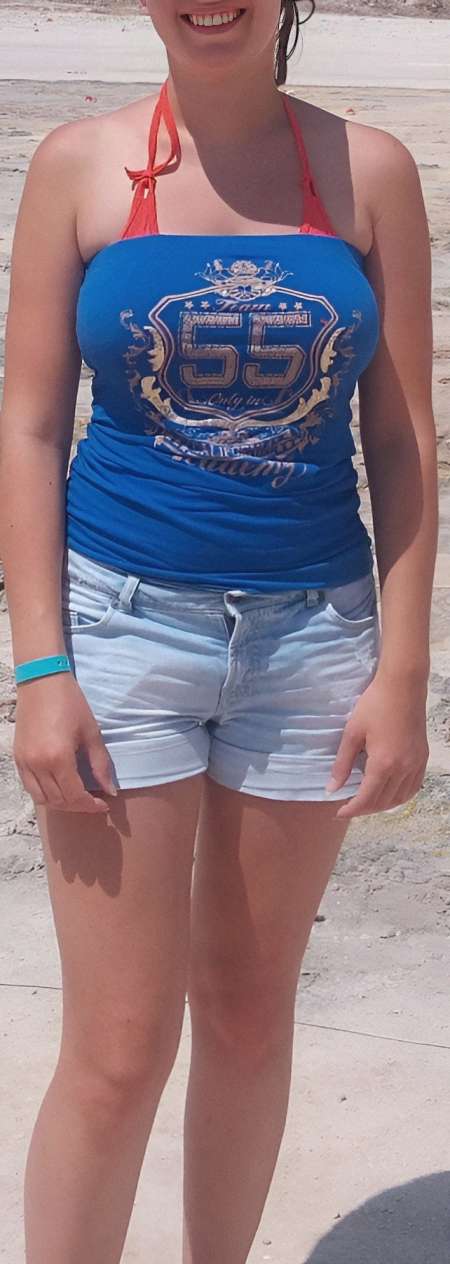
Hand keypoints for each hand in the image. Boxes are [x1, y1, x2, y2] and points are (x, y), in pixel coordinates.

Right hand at [13, 672, 117, 812]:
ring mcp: (25, 762)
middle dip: (78, 806)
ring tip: (77, 798)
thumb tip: (110, 791)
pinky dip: (45, 794)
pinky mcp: (18, 758)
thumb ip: (100, 765)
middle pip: (58, 801)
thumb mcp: (91, 733)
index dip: (90, 805)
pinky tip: (59, 788)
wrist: (42, 681)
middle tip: (93, 802)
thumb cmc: (70, 702)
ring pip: (42, 799)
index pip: (75, 795)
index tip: (103, 804)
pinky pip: (30, 787)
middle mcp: (38, 765)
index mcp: (58, 758)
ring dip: (61, 804)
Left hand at [325, 672, 428, 819]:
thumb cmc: (374, 705)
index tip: (339, 813)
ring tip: (366, 802)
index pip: (366, 799)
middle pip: (383, 802)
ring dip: (382, 805)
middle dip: (364, 810)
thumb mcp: (352, 733)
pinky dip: (399, 796)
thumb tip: (332, 789)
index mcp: (383, 764)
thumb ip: (342, 764)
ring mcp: (416, 765)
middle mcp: (403, 769)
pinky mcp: (422, 758)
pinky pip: (412, 788)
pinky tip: (388, 793)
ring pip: (399, 799)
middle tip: (348, 807)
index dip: (352, 810)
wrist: (403, 687)